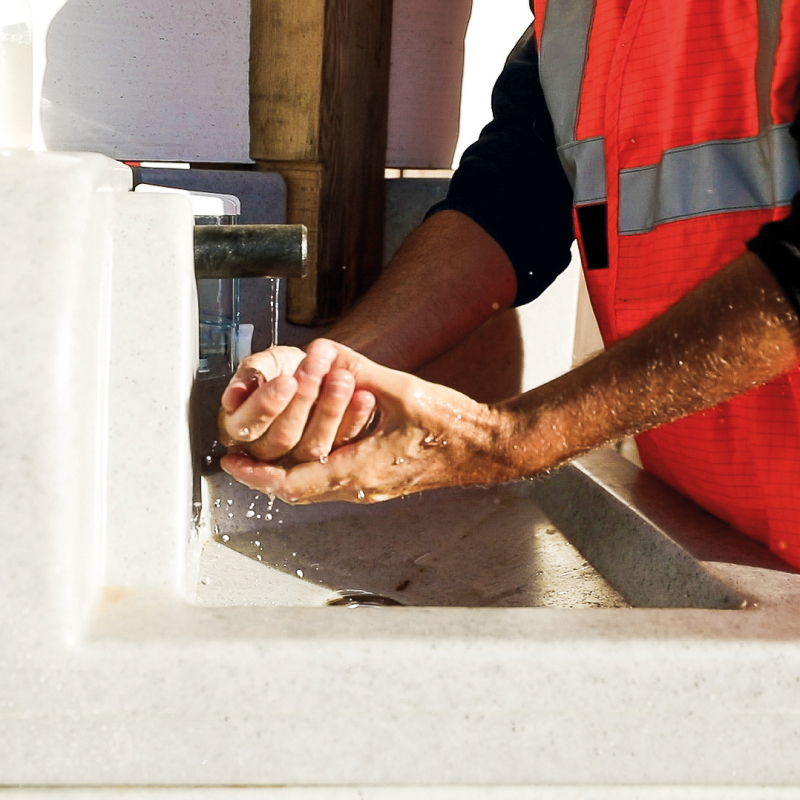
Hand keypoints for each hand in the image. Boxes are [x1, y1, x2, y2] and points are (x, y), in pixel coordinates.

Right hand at [218, 339, 376, 462]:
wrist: (315, 374)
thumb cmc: (287, 368)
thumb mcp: (268, 362)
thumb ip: (253, 372)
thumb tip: (236, 394)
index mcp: (242, 427)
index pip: (246, 426)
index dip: (266, 405)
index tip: (288, 381)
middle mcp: (267, 450)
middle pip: (281, 438)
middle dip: (303, 400)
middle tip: (317, 369)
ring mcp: (299, 459)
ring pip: (312, 448)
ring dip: (330, 410)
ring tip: (343, 378)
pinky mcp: (330, 461)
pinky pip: (342, 448)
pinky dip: (354, 420)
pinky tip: (364, 397)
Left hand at [219, 340, 520, 502]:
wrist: (484, 446)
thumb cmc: (450, 423)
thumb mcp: (401, 389)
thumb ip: (357, 370)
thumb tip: (324, 351)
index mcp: (361, 470)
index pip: (293, 484)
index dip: (257, 475)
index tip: (231, 462)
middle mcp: (362, 487)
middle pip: (297, 492)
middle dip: (264, 475)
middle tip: (238, 458)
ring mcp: (372, 487)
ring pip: (315, 489)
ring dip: (287, 471)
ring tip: (263, 451)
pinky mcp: (381, 480)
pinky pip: (334, 481)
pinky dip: (311, 466)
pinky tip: (308, 444)